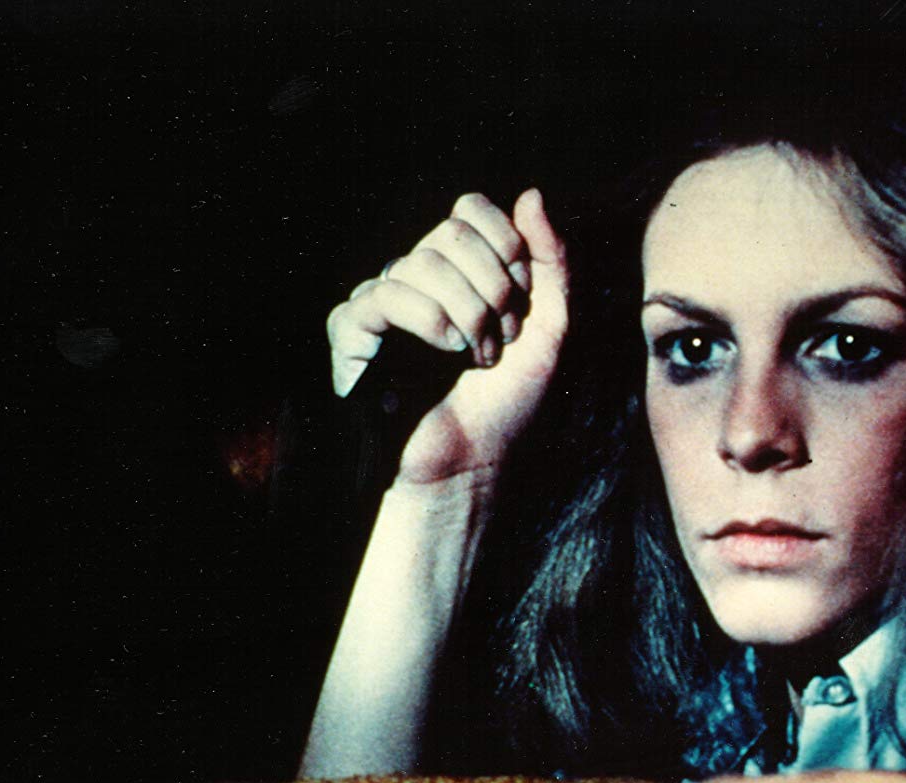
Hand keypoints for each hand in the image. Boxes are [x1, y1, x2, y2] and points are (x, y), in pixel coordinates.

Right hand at [326, 189, 569, 483]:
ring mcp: (382, 301)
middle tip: (501, 338)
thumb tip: (532, 193)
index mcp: (460, 272)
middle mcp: (417, 278)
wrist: (472, 465)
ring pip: (420, 263)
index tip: (522, 299)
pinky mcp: (353, 330)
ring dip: (467, 315)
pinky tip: (444, 353)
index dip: (505, 245)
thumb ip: (552, 261)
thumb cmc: (508, 405)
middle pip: (449, 232)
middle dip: (492, 288)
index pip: (468, 209)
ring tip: (475, 359)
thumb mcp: (552, 328)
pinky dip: (427, 322)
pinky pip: (384, 295)